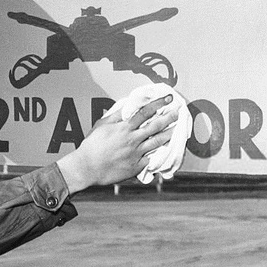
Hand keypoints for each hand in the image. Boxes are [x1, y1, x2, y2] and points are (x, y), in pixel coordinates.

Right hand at [57, 95, 177, 193]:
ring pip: (157, 142)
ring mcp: (136, 154)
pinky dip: (159, 155)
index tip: (168, 98)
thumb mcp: (101, 125)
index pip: (145, 112)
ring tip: (177, 129)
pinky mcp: (136, 166)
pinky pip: (151, 159)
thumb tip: (127, 107)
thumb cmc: (92, 146)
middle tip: (179, 112)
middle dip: (169, 118)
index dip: (158, 104)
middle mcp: (133, 139)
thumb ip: (116, 115)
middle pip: (155, 126)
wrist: (87, 167)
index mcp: (124, 128)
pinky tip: (166, 150)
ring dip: (169, 134)